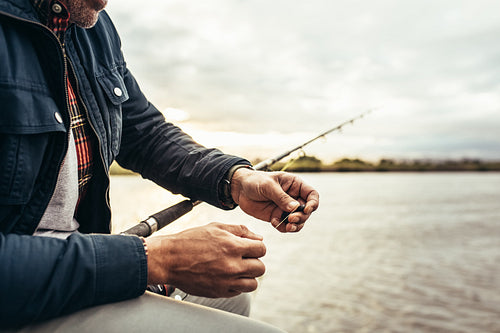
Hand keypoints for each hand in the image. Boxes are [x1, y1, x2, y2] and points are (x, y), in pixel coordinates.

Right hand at [146, 223, 265, 297]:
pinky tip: (226, 276)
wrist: (169, 259)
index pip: (261, 249)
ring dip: (248, 276)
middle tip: (243, 258)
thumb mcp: (216, 227)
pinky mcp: (218, 292)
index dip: (256, 247)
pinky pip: (238, 292)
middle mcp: (232, 266)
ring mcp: (226, 281)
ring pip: (252, 284)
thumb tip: (258, 237)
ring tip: (237, 269)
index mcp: (233, 247)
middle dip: (253, 261)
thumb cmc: (190, 241)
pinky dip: (236, 285)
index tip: (249, 248)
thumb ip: (240, 230)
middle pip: (260, 268)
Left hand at [230, 169, 319, 232]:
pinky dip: (283, 228)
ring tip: (287, 226)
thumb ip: (281, 197)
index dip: (313, 203)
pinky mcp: (277, 216)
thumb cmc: (255, 181)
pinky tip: (274, 223)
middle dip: (301, 217)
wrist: (240, 189)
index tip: (306, 210)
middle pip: (306, 211)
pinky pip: (285, 226)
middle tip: (291, 219)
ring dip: (295, 226)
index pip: (312, 195)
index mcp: (295, 185)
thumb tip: (295, 208)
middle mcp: (293, 197)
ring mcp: (285, 208)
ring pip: (298, 221)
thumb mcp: (268, 186)